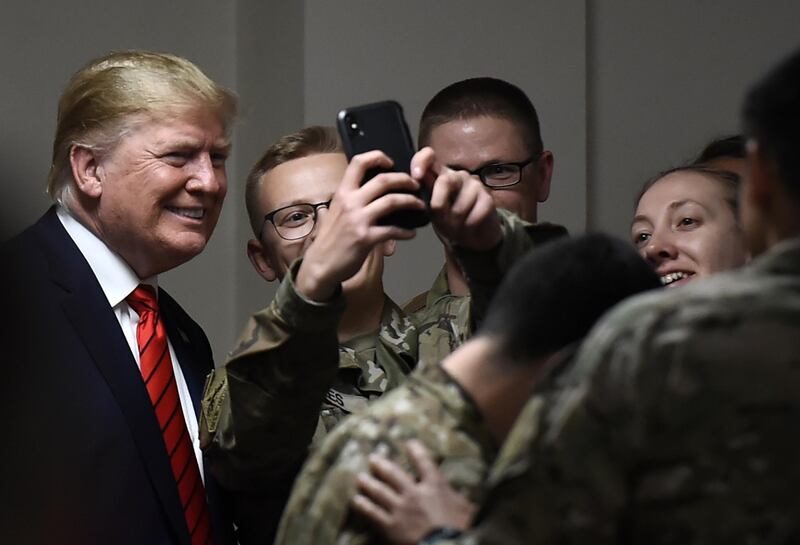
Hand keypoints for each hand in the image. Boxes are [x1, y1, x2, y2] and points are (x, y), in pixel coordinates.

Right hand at [297, 150, 424, 299]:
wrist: (320, 264)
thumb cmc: (331, 238)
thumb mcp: (337, 211)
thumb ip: (354, 199)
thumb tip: (376, 191)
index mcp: (343, 192)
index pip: (359, 163)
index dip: (377, 157)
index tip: (391, 162)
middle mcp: (350, 202)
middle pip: (383, 180)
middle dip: (404, 180)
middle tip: (415, 185)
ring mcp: (358, 220)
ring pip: (392, 202)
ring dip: (411, 202)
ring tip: (420, 205)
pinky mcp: (366, 238)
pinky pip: (393, 230)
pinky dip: (406, 231)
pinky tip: (412, 233)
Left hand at [350, 440, 475, 544]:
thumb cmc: (460, 528)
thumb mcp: (467, 509)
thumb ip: (460, 498)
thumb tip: (463, 493)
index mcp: (435, 486)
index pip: (425, 462)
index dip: (416, 450)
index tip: (409, 442)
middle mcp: (414, 493)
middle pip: (394, 474)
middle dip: (382, 465)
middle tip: (372, 458)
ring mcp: (400, 509)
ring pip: (379, 492)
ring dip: (368, 483)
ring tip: (360, 478)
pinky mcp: (391, 526)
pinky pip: (373, 513)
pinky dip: (364, 506)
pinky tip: (356, 501)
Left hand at [411, 147, 501, 251]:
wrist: (472, 235)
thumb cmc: (448, 220)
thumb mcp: (431, 209)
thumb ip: (424, 196)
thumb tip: (415, 187)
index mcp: (439, 175)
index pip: (428, 156)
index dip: (421, 162)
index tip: (416, 176)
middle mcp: (457, 175)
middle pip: (444, 181)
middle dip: (439, 205)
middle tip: (440, 220)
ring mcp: (474, 185)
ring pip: (459, 206)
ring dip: (454, 223)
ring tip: (455, 226)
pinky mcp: (488, 198)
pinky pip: (473, 216)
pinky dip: (467, 227)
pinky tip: (468, 226)